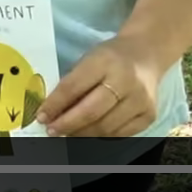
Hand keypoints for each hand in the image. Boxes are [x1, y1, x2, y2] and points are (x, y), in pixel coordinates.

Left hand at [35, 35, 164, 137]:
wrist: (146, 54)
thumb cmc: (111, 57)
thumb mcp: (89, 59)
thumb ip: (73, 83)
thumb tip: (52, 112)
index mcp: (104, 61)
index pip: (73, 86)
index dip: (55, 105)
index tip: (41, 117)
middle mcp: (126, 81)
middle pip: (91, 111)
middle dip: (67, 124)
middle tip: (52, 131)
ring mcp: (140, 100)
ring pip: (105, 127)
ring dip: (82, 134)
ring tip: (67, 134)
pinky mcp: (150, 115)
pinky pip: (120, 134)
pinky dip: (101, 136)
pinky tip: (89, 134)